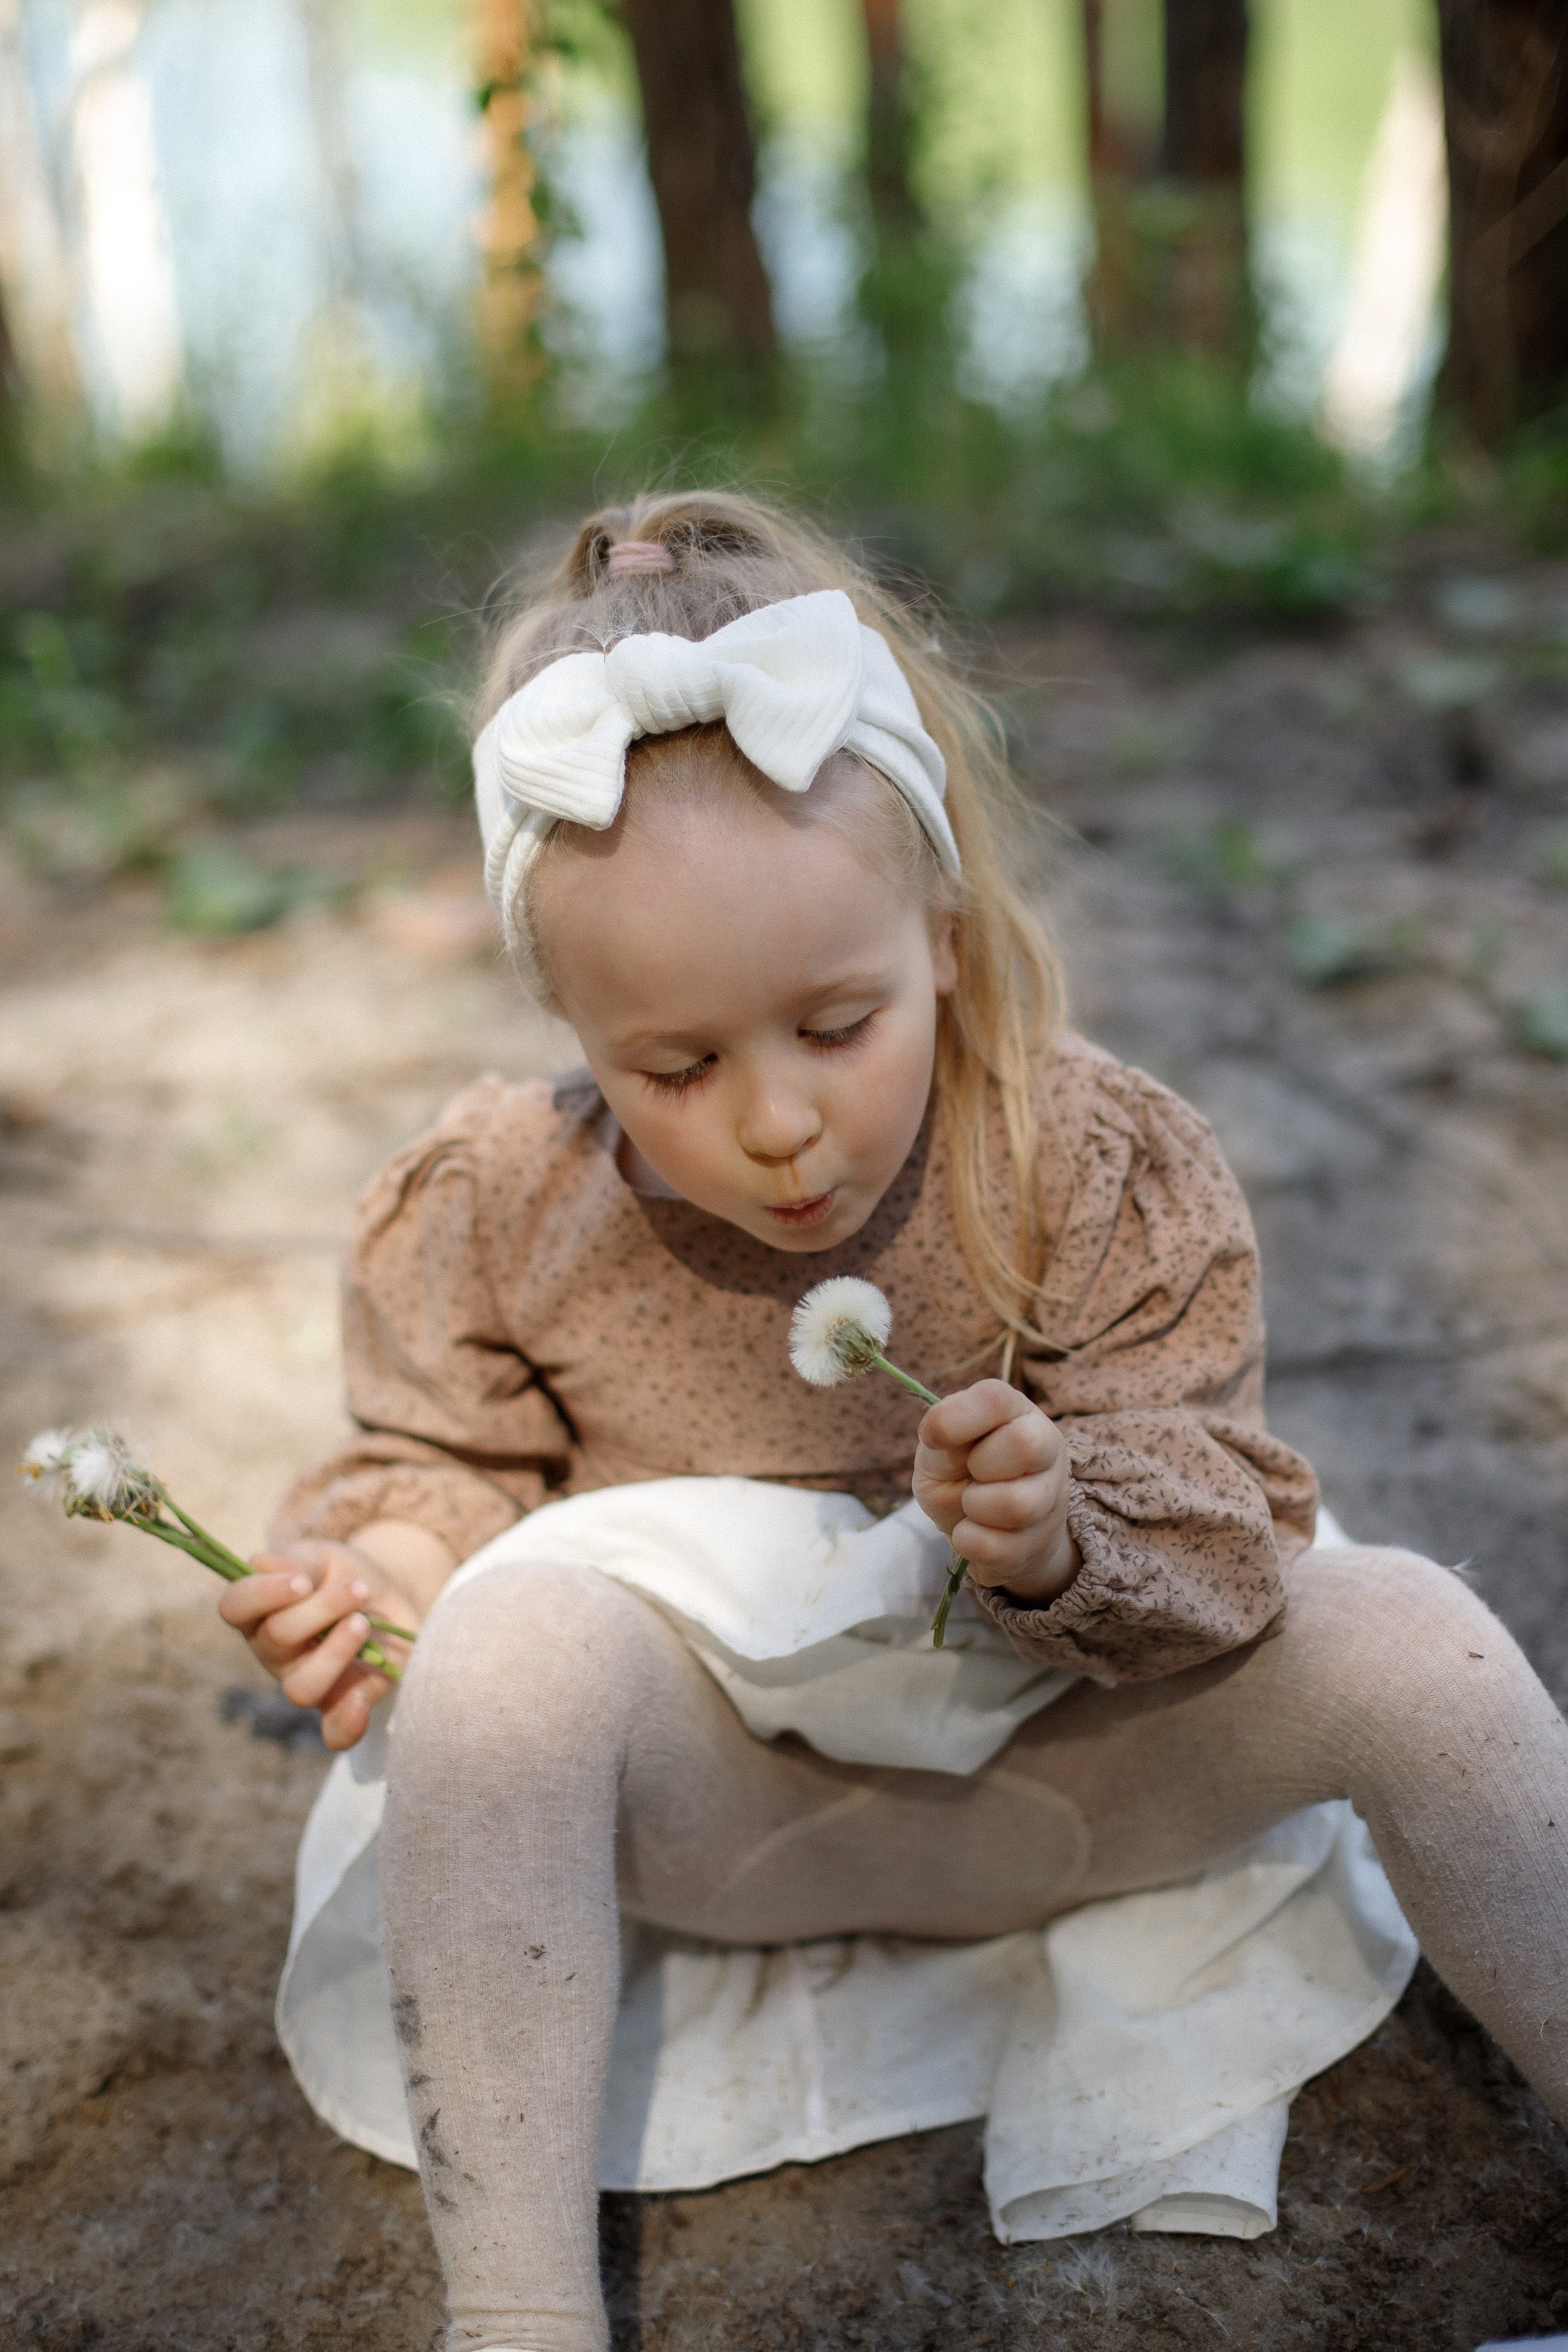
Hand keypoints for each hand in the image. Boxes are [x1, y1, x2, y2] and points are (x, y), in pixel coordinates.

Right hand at [219, 1539, 405, 1751]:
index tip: (302, 1580)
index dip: (262, 1594)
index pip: (235, 1607)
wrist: (391, 1597)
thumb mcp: (323, 1557)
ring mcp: (304, 1681)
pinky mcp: (341, 1704)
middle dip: (321, 1610)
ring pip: (300, 1689)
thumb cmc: (344, 1574)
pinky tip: (361, 1698)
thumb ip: (295, 1561)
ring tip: (363, 1623)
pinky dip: (347, 1723)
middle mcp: (274, 1652)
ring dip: (335, 1654)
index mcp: (259, 1611)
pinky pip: (334, 1733)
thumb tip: (258, 1563)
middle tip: (358, 1589)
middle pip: (276, 1640)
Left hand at [913, 1380, 1080, 1605]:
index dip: (958, 1417)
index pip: (996, 1399)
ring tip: (971, 1505)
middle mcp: (1045, 1445)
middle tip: (971, 1474)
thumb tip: (938, 1433)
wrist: (983, 1530)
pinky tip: (972, 1532)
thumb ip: (942, 1439)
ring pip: (1018, 1504)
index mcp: (1015, 1411)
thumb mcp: (939, 1451)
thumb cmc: (958, 1475)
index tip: (932, 1438)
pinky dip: (970, 1542)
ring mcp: (1051, 1496)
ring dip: (975, 1508)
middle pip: (1025, 1445)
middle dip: (981, 1465)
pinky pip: (1001, 1548)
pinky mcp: (1041, 1542)